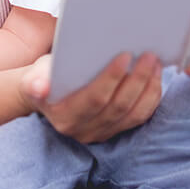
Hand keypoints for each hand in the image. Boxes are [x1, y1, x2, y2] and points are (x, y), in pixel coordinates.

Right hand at [27, 51, 161, 143]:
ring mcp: (101, 133)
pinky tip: (156, 77)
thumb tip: (39, 86)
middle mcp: (83, 130)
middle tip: (149, 55)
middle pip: (118, 107)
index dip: (112, 78)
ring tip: (156, 63)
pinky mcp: (114, 130)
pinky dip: (151, 97)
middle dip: (137, 80)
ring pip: (132, 114)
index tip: (126, 55)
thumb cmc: (44, 78)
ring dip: (148, 88)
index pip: (94, 99)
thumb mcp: (33, 75)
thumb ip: (35, 80)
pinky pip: (139, 118)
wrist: (45, 96)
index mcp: (64, 117)